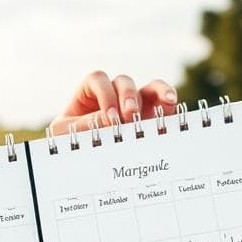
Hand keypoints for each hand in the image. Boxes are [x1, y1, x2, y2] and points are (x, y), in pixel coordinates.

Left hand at [48, 70, 178, 135]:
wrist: (81, 161)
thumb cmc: (69, 141)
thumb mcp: (68, 134)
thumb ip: (85, 126)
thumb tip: (108, 123)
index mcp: (90, 92)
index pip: (98, 80)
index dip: (105, 95)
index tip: (109, 118)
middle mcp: (114, 94)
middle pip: (124, 83)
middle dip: (128, 97)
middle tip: (129, 117)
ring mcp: (135, 104)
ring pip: (148, 88)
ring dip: (157, 92)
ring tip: (166, 103)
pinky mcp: (150, 116)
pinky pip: (163, 103)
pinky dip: (169, 101)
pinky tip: (174, 107)